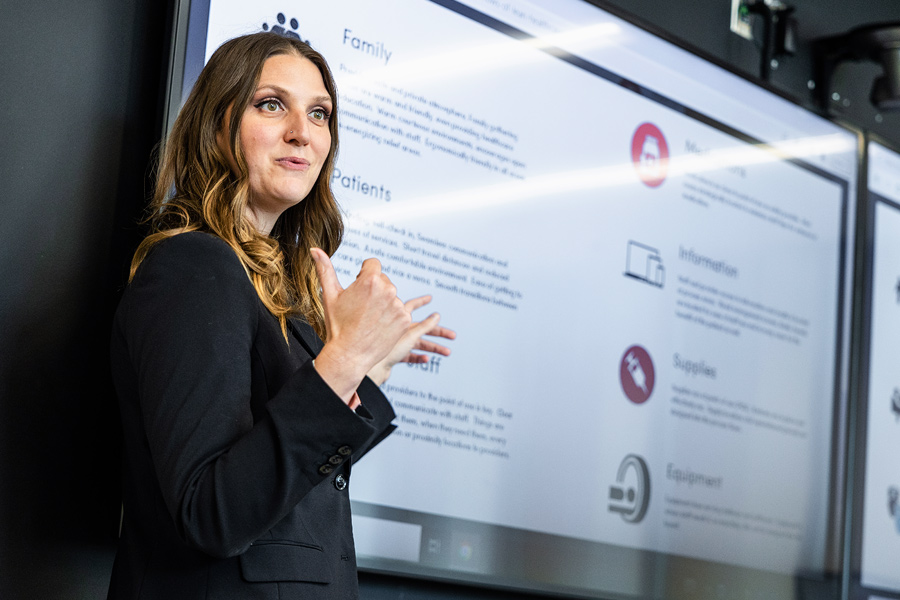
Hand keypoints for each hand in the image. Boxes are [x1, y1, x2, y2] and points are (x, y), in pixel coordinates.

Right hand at [310, 248, 410, 403]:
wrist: (349, 355)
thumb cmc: (337, 325)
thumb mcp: (329, 295)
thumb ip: (325, 269)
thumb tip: (315, 249)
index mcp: (370, 280)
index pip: (373, 264)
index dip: (363, 274)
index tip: (357, 288)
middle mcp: (388, 290)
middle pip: (383, 279)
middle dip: (374, 289)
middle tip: (361, 307)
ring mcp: (398, 305)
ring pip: (392, 295)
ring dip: (383, 302)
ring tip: (369, 318)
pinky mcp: (405, 319)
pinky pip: (400, 310)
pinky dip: (392, 315)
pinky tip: (379, 325)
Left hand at [367, 295, 456, 385]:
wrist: (371, 370)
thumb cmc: (386, 349)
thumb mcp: (410, 335)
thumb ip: (424, 325)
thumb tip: (437, 315)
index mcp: (399, 321)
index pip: (412, 306)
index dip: (422, 301)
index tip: (429, 298)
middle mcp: (397, 330)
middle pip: (422, 328)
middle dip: (438, 332)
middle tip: (452, 336)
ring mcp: (395, 343)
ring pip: (418, 343)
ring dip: (433, 347)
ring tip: (447, 352)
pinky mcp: (393, 357)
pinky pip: (409, 356)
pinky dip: (418, 357)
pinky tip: (425, 359)